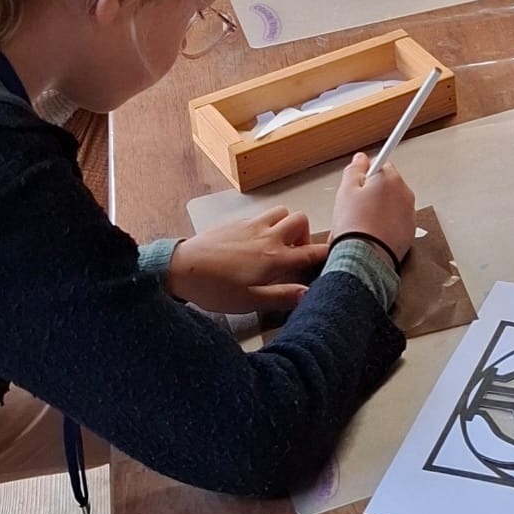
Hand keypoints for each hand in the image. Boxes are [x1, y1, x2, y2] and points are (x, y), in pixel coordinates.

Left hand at [167, 205, 327, 314]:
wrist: (181, 267)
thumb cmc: (213, 288)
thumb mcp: (248, 301)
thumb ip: (281, 296)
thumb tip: (307, 294)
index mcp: (274, 259)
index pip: (311, 252)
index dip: (326, 253)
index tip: (332, 256)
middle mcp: (268, 237)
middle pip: (301, 220)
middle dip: (305, 235)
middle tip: (296, 253)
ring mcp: (252, 226)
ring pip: (282, 212)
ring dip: (286, 224)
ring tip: (278, 243)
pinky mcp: (237, 222)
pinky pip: (262, 215)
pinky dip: (267, 224)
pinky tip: (255, 241)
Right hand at [330, 150, 416, 256]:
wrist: (365, 258)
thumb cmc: (355, 225)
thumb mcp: (345, 191)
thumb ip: (354, 170)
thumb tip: (361, 158)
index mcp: (391, 180)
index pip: (382, 164)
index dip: (366, 174)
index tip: (358, 183)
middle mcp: (405, 194)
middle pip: (387, 185)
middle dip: (372, 193)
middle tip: (355, 206)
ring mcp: (409, 214)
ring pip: (391, 205)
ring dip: (379, 209)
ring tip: (361, 223)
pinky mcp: (409, 232)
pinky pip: (396, 222)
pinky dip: (386, 225)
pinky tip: (371, 234)